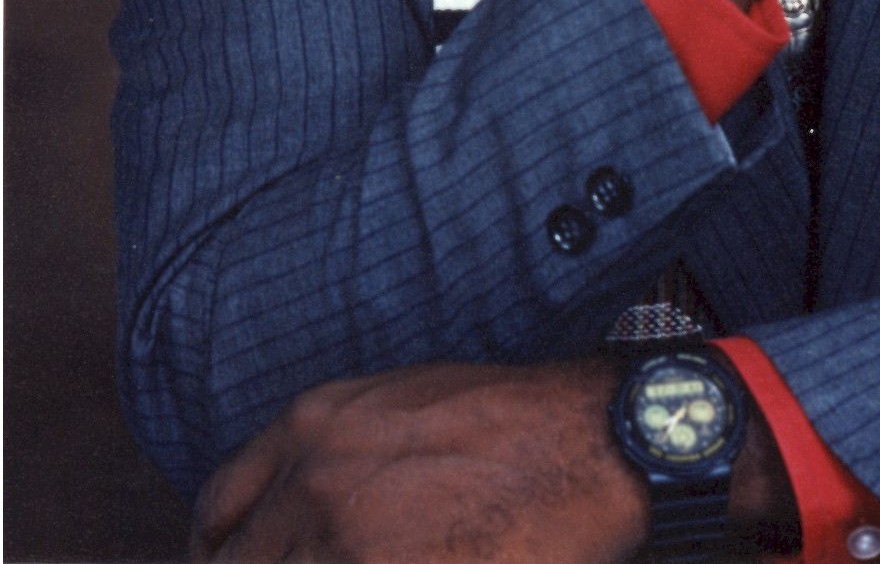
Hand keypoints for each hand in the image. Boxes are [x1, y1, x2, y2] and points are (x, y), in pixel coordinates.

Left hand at [192, 357, 646, 563]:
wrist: (588, 441)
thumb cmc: (504, 421)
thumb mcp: (392, 407)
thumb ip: (323, 458)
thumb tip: (287, 522)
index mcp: (311, 429)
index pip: (216, 514)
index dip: (214, 554)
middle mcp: (316, 485)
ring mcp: (351, 545)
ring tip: (369, 561)